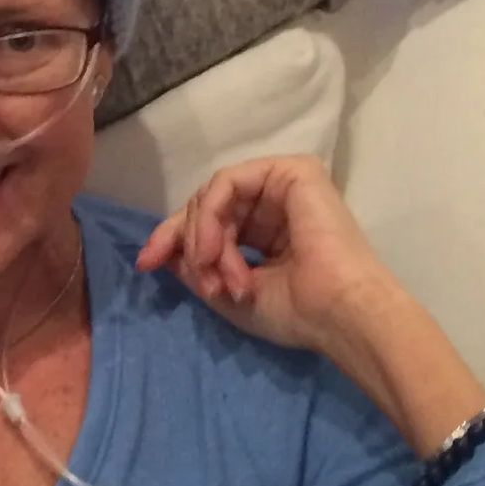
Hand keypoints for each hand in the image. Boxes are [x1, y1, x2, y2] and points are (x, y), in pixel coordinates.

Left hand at [134, 155, 397, 355]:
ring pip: (213, 196)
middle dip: (187, 244)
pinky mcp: (293, 171)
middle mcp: (275, 204)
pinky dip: (210, 217)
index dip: (172, 240)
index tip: (145, 264)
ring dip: (203, 239)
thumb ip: (195, 267)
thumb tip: (161, 252)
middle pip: (205, 206)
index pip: (208, 223)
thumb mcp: (227, 292)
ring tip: (215, 275)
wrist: (340, 314)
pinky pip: (227, 182)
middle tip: (201, 283)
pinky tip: (212, 250)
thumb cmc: (297, 312)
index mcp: (267, 232)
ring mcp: (284, 184)